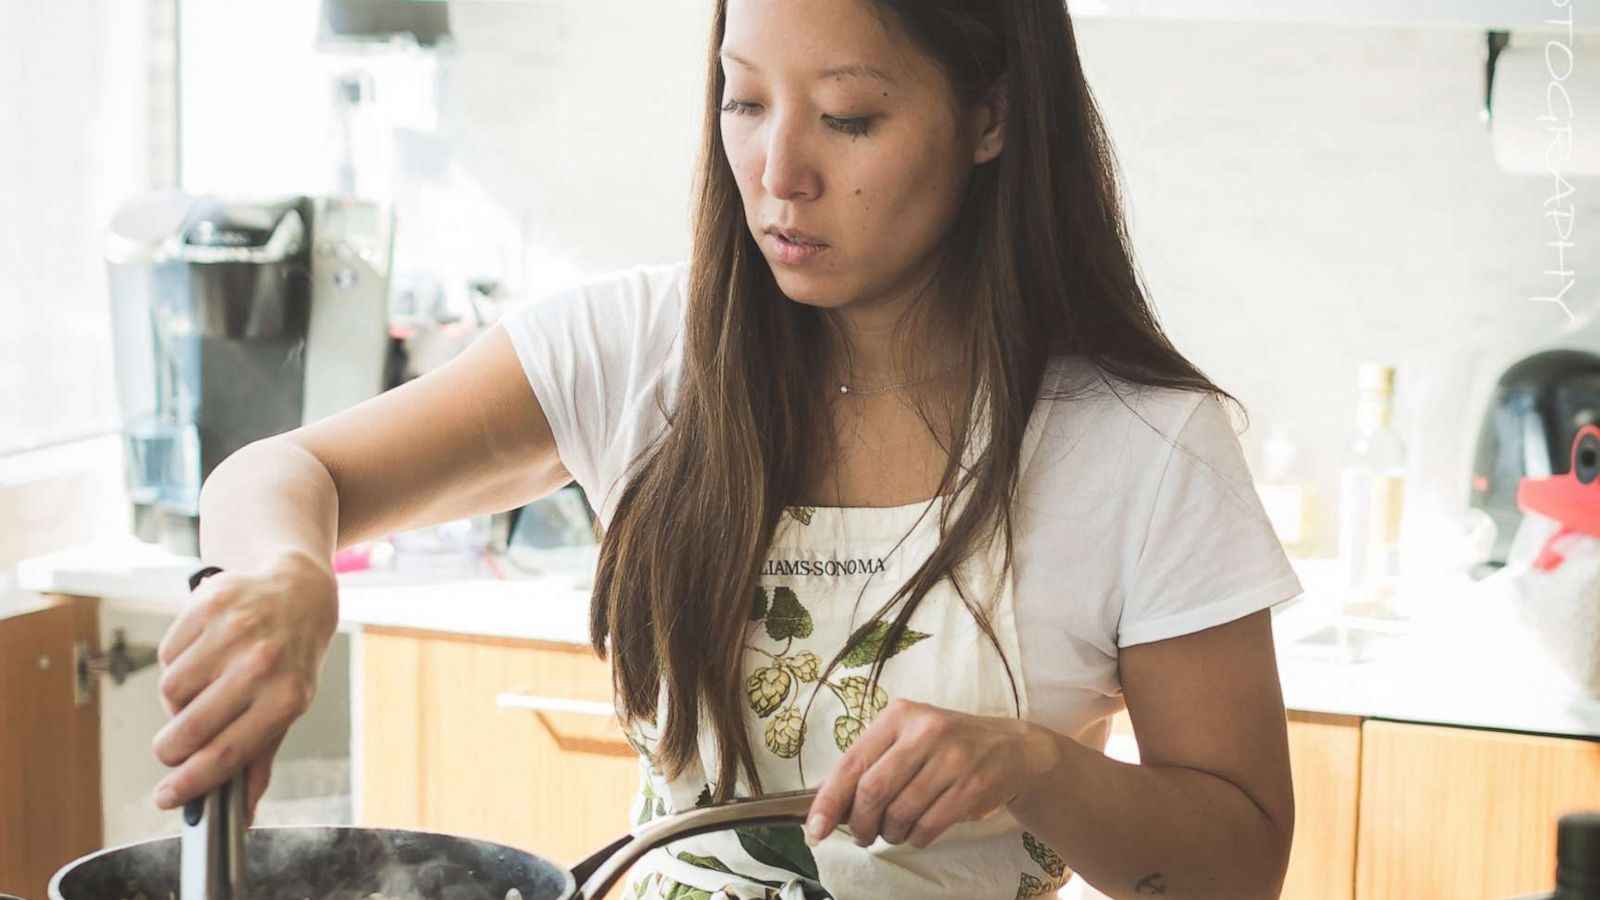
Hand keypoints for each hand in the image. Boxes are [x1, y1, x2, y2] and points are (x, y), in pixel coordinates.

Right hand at [150, 551, 337, 821]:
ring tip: (204, 685)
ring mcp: (233, 632)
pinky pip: (167, 655)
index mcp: (286, 698)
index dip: (190, 782)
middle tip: (172, 748)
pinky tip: (203, 653)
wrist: (298, 590)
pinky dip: (176, 662)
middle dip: (171, 749)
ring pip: (171, 691)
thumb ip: (261, 758)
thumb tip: (244, 812)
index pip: (226, 753)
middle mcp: (261, 665)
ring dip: (177, 699)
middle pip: (190, 728)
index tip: (166, 798)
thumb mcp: (289, 706)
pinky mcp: (208, 606)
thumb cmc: (292, 656)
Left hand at [803, 698, 1059, 848]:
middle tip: (862, 835)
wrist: (1011, 748)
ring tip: (894, 831)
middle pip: (873, 791)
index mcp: (899, 715)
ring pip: (900, 813)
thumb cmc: (946, 746)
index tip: (815, 829)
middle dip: (860, 823)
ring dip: (890, 833)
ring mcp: (952, 758)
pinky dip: (916, 838)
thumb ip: (872, 763)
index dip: (829, 801)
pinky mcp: (972, 786)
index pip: (853, 763)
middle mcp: (925, 731)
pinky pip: (928, 826)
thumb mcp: (908, 737)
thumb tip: (829, 806)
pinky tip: (918, 832)